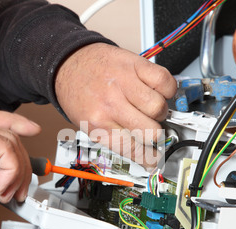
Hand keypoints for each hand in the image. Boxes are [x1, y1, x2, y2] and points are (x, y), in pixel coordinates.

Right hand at [0, 109, 40, 202]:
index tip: (33, 130)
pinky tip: (0, 189)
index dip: (14, 122)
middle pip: (6, 132)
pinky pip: (5, 150)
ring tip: (9, 194)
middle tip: (24, 186)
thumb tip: (15, 173)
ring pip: (9, 141)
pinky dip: (11, 172)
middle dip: (22, 161)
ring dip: (17, 173)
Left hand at [55, 43, 176, 168]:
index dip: (148, 157)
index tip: (155, 158)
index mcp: (98, 124)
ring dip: (160, 112)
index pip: (132, 149)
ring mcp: (124, 83)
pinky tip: (157, 91)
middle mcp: (111, 104)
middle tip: (151, 129)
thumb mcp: (87, 124)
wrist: (69, 62)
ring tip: (152, 109)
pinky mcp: (134, 64)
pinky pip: (164, 81)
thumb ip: (114, 137)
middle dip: (155, 134)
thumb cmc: (79, 93)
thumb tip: (142, 151)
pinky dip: (167, 89)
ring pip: (159, 107)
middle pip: (151, 130)